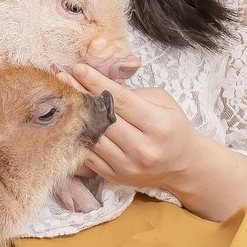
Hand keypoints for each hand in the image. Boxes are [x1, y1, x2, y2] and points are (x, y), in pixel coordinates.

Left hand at [58, 64, 201, 190]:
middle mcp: (143, 148)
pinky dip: (78, 138)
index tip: (78, 69)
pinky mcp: (115, 176)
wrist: (182, 165)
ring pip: (93, 138)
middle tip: (63, 78)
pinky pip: (89, 156)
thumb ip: (133, 95)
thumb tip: (98, 86)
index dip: (96, 83)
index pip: (121, 101)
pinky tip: (70, 123)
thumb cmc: (172, 127)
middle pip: (103, 118)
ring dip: (75, 117)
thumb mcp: (162, 102)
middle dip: (81, 95)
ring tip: (64, 98)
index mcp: (158, 125)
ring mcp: (128, 166)